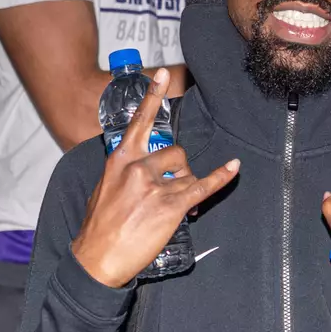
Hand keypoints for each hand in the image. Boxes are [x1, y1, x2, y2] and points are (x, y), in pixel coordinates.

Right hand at [70, 68, 239, 287]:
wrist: (97, 258)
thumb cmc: (99, 228)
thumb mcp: (103, 189)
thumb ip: (123, 172)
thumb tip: (141, 169)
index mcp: (119, 159)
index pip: (138, 121)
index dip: (152, 96)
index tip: (161, 73)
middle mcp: (138, 167)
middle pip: (175, 152)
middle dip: (179, 169)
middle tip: (171, 190)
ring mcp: (156, 186)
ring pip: (187, 173)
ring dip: (186, 187)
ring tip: (172, 209)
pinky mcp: (172, 206)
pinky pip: (203, 187)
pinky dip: (221, 177)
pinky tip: (233, 167)